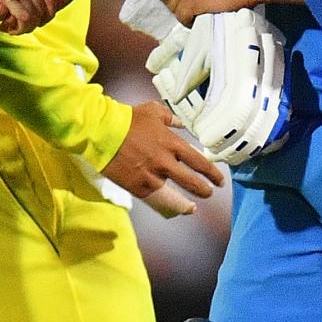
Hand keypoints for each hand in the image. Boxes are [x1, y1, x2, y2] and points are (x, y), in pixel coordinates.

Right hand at [101, 100, 222, 212]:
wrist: (102, 132)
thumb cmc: (127, 119)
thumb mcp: (153, 111)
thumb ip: (171, 118)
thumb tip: (181, 123)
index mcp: (172, 143)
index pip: (199, 162)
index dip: (212, 173)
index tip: (219, 180)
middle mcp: (165, 162)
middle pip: (192, 182)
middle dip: (205, 189)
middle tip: (210, 192)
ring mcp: (151, 177)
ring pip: (175, 198)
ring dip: (186, 204)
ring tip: (192, 208)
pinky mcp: (137, 187)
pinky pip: (156, 201)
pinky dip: (166, 207)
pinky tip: (172, 210)